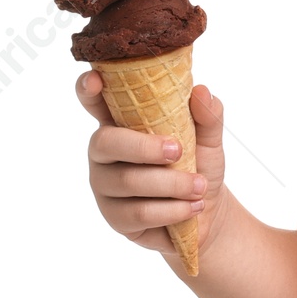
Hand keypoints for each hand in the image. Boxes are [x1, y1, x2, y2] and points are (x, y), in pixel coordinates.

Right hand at [76, 73, 228, 263]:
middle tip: (178, 151)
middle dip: (144, 147)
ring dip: (171, 184)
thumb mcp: (209, 139)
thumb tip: (202, 92)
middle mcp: (105, 153)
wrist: (206, 210)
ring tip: (200, 187)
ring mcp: (105, 186)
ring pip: (128, 181)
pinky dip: (172, 210)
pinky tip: (192, 207)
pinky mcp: (114, 217)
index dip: (87, 89)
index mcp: (122, 124)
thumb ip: (207, 115)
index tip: (95, 80)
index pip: (95, 102)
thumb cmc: (198, 166)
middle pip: (105, 142)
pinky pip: (138, 213)